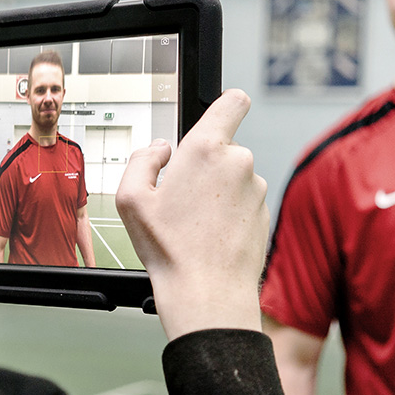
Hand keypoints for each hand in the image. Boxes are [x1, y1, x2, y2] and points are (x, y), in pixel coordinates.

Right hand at [116, 89, 267, 340]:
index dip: (225, 102)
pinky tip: (212, 234)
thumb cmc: (171, 249)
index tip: (218, 112)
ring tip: (195, 221)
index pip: (233, 102)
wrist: (208, 292)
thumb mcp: (130, 198)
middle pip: (223, 147)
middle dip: (204, 163)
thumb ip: (142, 159)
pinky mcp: (264, 212)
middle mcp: (239, 162)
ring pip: (234, 176)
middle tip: (182, 195)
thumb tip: (160, 150)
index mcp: (207, 149)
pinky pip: (244, 201)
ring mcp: (256, 188)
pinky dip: (230, 211)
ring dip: (217, 190)